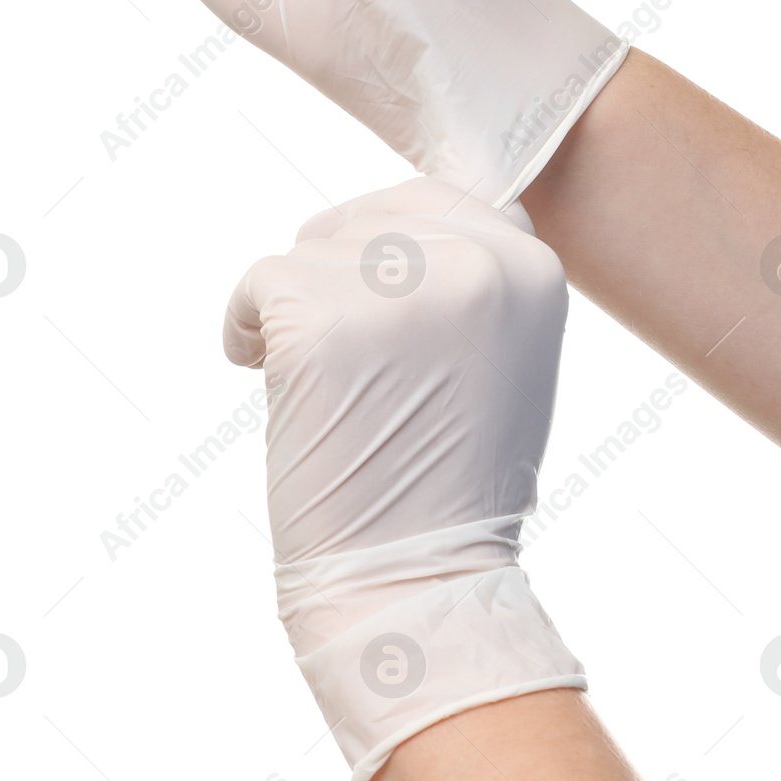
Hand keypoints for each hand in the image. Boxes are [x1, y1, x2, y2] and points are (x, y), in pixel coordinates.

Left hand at [225, 177, 583, 780]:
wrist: (417, 578)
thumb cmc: (456, 479)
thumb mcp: (509, 354)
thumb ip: (477, 279)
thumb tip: (403, 222)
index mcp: (534, 267)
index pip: (437, 201)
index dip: (390, 252)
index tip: (375, 315)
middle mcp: (476, 261)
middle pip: (367, 216)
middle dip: (336, 277)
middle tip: (339, 357)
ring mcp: (398, 288)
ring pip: (309, 249)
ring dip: (295, 309)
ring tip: (321, 385)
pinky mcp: (321, 319)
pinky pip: (257, 283)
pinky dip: (246, 330)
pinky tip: (266, 380)